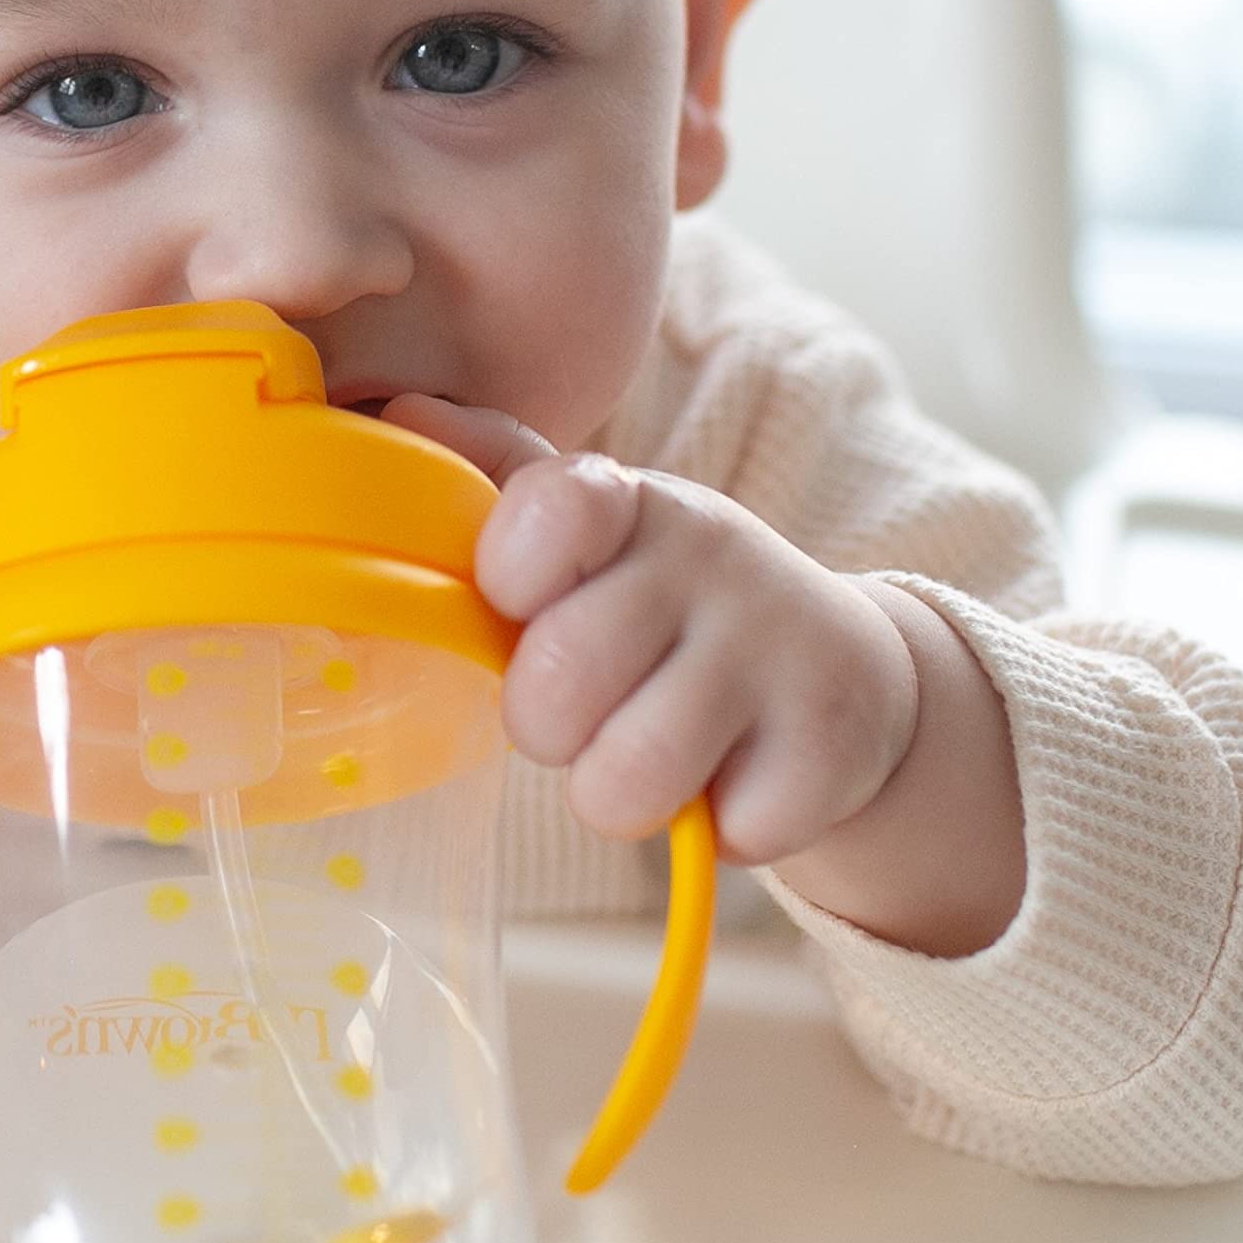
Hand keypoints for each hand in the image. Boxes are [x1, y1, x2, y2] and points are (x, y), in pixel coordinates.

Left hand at [383, 395, 920, 867]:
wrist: (839, 669)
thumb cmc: (665, 602)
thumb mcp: (592, 531)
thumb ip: (496, 479)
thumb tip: (403, 409)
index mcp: (629, 499)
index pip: (543, 516)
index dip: (510, 581)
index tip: (525, 603)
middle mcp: (709, 555)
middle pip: (556, 682)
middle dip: (549, 724)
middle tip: (588, 706)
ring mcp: (778, 648)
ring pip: (628, 779)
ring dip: (621, 790)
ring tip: (649, 748)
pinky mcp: (833, 746)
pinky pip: (726, 834)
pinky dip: (720, 829)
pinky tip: (737, 774)